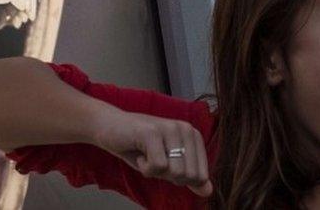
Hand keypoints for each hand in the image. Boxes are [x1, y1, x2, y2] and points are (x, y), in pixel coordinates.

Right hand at [94, 110, 212, 196]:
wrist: (110, 127)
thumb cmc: (139, 146)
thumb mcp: (168, 165)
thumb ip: (190, 177)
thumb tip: (208, 191)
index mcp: (194, 136)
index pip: (200, 176)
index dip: (180, 179)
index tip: (165, 164)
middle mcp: (186, 129)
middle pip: (188, 176)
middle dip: (167, 176)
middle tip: (153, 159)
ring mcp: (171, 128)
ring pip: (175, 172)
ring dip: (155, 172)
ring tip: (146, 155)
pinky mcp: (153, 132)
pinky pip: (158, 167)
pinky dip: (145, 168)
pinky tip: (139, 154)